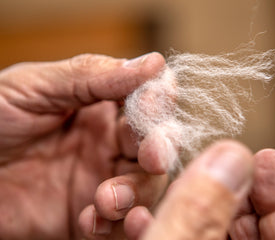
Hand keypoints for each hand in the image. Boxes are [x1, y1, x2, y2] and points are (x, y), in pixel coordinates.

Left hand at [0, 53, 169, 238]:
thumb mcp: (33, 88)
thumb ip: (92, 75)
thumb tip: (153, 63)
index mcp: (101, 106)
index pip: (149, 97)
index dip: (159, 99)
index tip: (151, 102)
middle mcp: (110, 142)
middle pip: (159, 142)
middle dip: (160, 148)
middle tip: (151, 157)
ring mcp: (104, 179)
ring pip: (148, 184)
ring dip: (137, 192)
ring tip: (106, 200)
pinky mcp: (92, 216)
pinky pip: (122, 224)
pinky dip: (118, 225)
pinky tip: (91, 221)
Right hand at [134, 141, 274, 239]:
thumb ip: (200, 212)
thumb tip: (231, 157)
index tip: (266, 156)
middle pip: (246, 223)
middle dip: (220, 189)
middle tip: (200, 168)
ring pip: (207, 228)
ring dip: (183, 205)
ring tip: (165, 188)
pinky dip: (163, 228)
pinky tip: (139, 217)